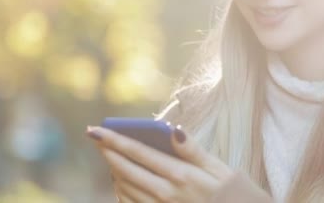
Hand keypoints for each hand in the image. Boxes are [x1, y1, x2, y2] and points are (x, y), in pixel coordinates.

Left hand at [86, 124, 233, 201]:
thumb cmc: (228, 193)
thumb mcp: (219, 169)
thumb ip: (193, 150)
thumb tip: (173, 129)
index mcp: (181, 175)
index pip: (138, 152)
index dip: (113, 140)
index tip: (95, 130)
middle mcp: (166, 194)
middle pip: (125, 170)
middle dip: (107, 152)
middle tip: (96, 138)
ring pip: (124, 188)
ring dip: (113, 170)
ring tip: (110, 156)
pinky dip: (121, 191)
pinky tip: (121, 181)